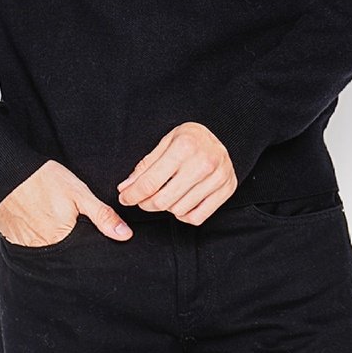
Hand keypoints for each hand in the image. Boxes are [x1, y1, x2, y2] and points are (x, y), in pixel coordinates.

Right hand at [0, 159, 132, 246]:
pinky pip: (29, 246)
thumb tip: (125, 235)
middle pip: (63, 254)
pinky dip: (34, 237)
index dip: (85, 243)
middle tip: (61, 217)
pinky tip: (35, 220)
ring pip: (46, 251)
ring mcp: (26, 247)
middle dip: (68, 242)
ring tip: (47, 217)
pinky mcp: (13, 241)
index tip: (81, 228)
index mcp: (63, 239)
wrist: (8, 171)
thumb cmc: (44, 179)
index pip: (81, 253)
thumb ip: (102, 216)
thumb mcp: (80, 194)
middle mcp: (44, 249)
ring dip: (50, 240)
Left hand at [117, 122, 236, 224]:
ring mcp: (217, 178)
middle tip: (141, 199)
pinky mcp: (227, 189)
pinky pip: (197, 218)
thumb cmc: (191, 138)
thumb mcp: (166, 141)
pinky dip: (184, 215)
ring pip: (179, 211)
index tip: (125, 197)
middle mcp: (202, 163)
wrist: (225, 134)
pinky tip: (181, 203)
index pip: (150, 182)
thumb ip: (146, 165)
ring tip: (165, 195)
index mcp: (184, 147)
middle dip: (145, 203)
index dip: (133, 194)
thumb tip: (126, 187)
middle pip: (163, 200)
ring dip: (166, 208)